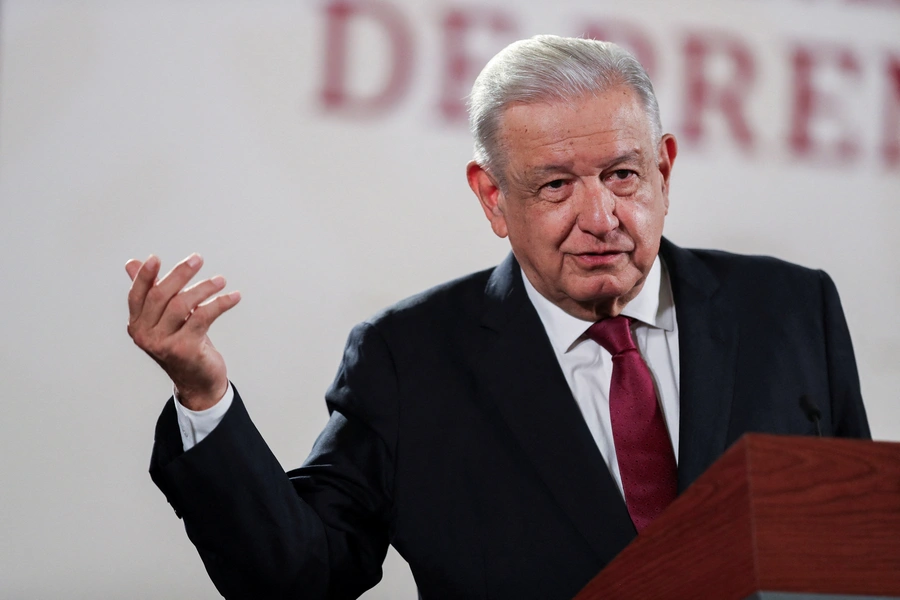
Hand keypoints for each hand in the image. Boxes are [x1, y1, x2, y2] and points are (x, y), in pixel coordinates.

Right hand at [125, 253, 240, 410]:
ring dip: (204, 288)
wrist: (197, 381)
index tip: (156, 258)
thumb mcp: (165, 318)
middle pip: (160, 296)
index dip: (144, 276)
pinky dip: (220, 303)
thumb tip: (133, 263)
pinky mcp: (184, 349)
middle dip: (180, 274)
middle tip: (198, 259)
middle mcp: (145, 335)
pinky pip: (203, 316)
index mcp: (137, 325)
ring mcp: (163, 344)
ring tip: (221, 280)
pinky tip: (234, 297)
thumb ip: (150, 292)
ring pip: (181, 304)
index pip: (137, 295)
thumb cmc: (182, 344)